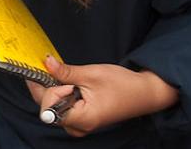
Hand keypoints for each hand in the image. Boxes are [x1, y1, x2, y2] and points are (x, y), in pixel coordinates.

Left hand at [26, 56, 178, 136]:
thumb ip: (66, 72)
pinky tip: (67, 83)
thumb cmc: (123, 86)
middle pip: (47, 108)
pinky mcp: (80, 120)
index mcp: (82, 119)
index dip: (49, 89)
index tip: (54, 72)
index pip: (48, 108)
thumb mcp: (92, 74)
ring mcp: (79, 125)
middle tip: (53, 67)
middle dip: (48, 87)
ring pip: (53, 108)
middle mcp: (78, 127)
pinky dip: (60, 94)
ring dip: (54, 90)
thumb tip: (46, 63)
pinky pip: (61, 108)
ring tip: (67, 77)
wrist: (143, 94)